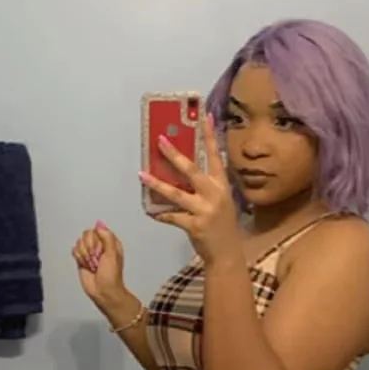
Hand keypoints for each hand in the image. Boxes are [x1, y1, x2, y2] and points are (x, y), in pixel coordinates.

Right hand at [72, 221, 126, 309]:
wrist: (103, 290)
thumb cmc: (111, 276)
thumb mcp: (113, 253)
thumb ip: (107, 237)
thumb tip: (99, 224)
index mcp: (109, 241)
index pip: (97, 230)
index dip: (96, 240)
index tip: (101, 251)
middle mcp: (99, 245)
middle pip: (86, 235)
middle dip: (90, 248)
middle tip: (96, 259)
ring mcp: (90, 251)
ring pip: (80, 243)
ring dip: (85, 256)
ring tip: (93, 264)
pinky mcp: (82, 258)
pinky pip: (75, 251)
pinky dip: (79, 258)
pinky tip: (87, 265)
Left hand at [140, 115, 241, 266]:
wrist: (227, 253)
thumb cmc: (222, 225)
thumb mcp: (220, 201)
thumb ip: (204, 186)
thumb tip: (181, 171)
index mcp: (222, 185)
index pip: (216, 155)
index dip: (210, 136)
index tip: (205, 116)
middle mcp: (214, 194)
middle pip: (191, 170)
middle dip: (174, 154)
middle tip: (160, 140)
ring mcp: (205, 210)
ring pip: (176, 193)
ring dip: (157, 184)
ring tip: (142, 175)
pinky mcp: (195, 225)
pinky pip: (172, 217)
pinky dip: (160, 214)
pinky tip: (150, 212)